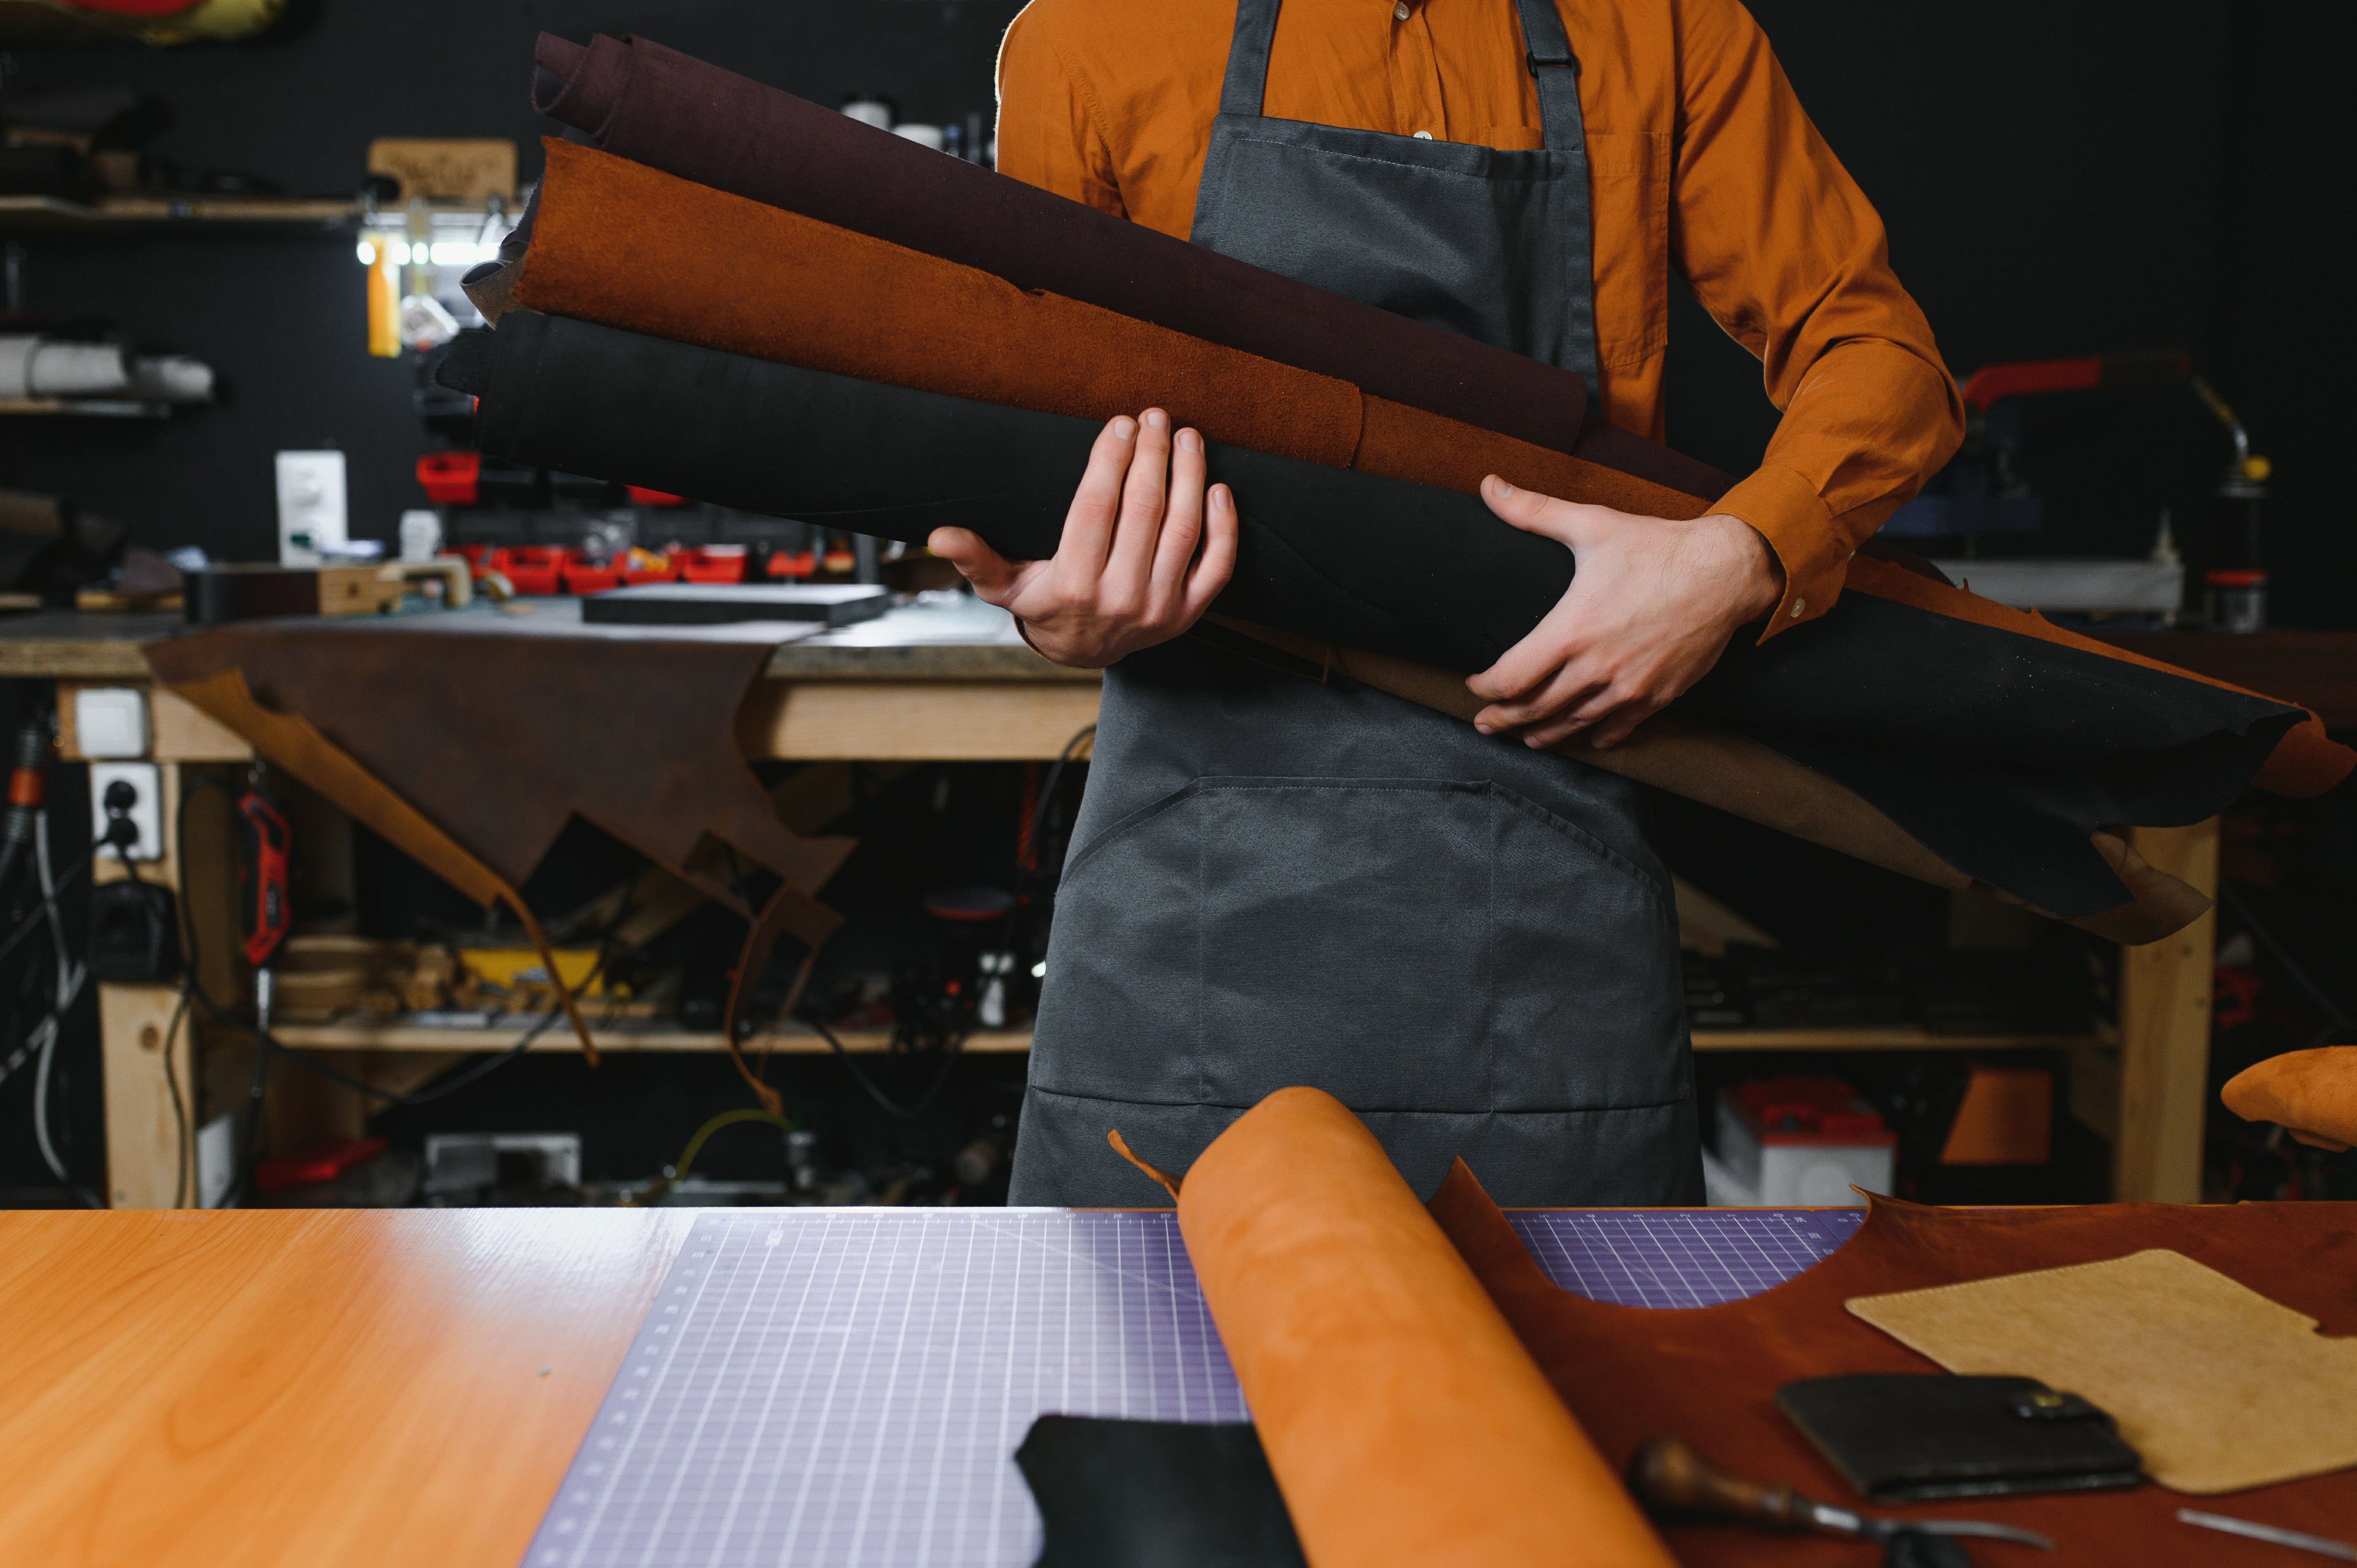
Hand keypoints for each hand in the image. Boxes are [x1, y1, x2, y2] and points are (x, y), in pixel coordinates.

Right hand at [928, 409, 1238, 668]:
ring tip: (1186, 437)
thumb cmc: (1044, 605)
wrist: (1084, 652)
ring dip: (1190, 476)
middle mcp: (1121, 597)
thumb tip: (937, 536)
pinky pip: (1217, 566)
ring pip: (1184, 530)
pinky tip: (1218, 488)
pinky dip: (1223, 526)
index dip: (1110, 459)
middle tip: (1153, 417)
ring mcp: (1160, 607)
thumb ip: (975, 558)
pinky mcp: (1189, 613)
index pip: (1097, 507)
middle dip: (1151, 454)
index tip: (1118, 424)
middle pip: (1145, 510)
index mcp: (1073, 584)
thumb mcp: (1002, 587)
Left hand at [1466, 476, 1783, 749]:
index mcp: (1571, 630)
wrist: (1726, 572)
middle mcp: (1595, 667)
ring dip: (1545, 733)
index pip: (1510, 677)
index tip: (1475, 685)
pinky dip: (1598, 736)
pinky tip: (1589, 738)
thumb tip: (1489, 485)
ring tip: (1528, 737)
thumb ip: (1534, 510)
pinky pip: (1620, 728)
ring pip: (1574, 724)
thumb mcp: (1592, 524)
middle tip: (1486, 724)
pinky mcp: (1658, 695)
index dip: (1485, 688)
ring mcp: (1628, 686)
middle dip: (1504, 719)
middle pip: (1535, 709)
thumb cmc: (1657, 547)